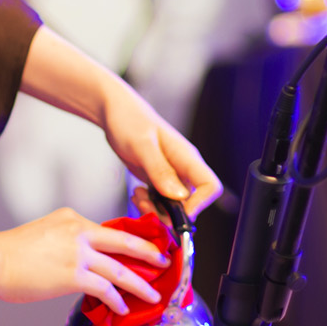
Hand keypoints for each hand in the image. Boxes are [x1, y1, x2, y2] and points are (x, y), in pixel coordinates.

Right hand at [0, 209, 166, 310]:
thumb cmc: (8, 252)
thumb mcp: (43, 233)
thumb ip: (64, 241)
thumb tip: (78, 262)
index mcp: (71, 218)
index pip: (107, 230)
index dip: (126, 243)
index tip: (139, 249)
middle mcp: (79, 231)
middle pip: (124, 241)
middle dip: (148, 252)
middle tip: (163, 260)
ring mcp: (78, 253)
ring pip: (120, 269)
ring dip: (140, 283)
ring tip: (153, 294)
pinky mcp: (73, 275)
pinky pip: (104, 289)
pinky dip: (117, 299)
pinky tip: (122, 308)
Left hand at [101, 84, 221, 217]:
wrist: (116, 111)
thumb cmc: (129, 120)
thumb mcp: (142, 145)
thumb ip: (160, 170)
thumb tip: (180, 196)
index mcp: (186, 158)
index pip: (210, 186)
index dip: (199, 204)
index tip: (175, 212)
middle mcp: (183, 169)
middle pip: (191, 203)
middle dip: (169, 213)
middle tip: (144, 205)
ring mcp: (172, 176)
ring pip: (174, 206)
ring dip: (156, 210)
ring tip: (137, 196)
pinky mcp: (160, 180)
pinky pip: (161, 201)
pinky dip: (149, 204)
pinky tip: (137, 193)